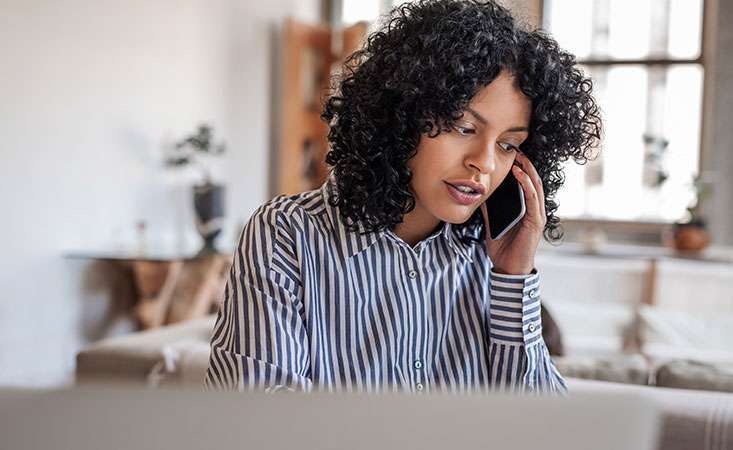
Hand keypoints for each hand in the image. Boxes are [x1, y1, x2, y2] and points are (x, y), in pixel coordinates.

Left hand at [480, 151, 545, 275]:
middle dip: (527, 165)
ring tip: (519, 157)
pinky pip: (532, 199)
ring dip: (528, 170)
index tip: (513, 156)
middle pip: (534, 182)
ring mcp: (537, 216)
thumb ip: (489, 210)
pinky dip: (526, 185)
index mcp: (527, 211)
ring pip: (535, 187)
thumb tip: (480, 195)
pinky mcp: (535, 222)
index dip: (522, 170)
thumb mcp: (492, 225)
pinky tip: (520, 174)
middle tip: (517, 150)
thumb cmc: (503, 249)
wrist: (508, 269)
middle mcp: (536, 211)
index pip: (527, 185)